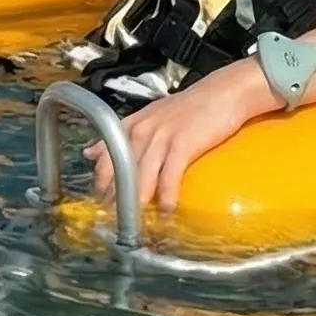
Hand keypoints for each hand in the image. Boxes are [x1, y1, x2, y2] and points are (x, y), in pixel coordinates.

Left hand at [89, 61, 275, 210]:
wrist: (224, 92)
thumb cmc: (191, 107)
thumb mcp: (150, 116)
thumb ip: (121, 135)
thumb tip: (90, 152)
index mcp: (133, 124)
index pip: (106, 156)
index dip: (101, 181)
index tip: (101, 200)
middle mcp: (142, 130)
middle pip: (120, 170)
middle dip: (116, 197)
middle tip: (118, 219)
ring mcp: (161, 137)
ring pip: (141, 177)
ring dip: (138, 202)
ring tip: (138, 223)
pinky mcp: (183, 144)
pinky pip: (169, 176)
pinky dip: (167, 196)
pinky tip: (167, 209)